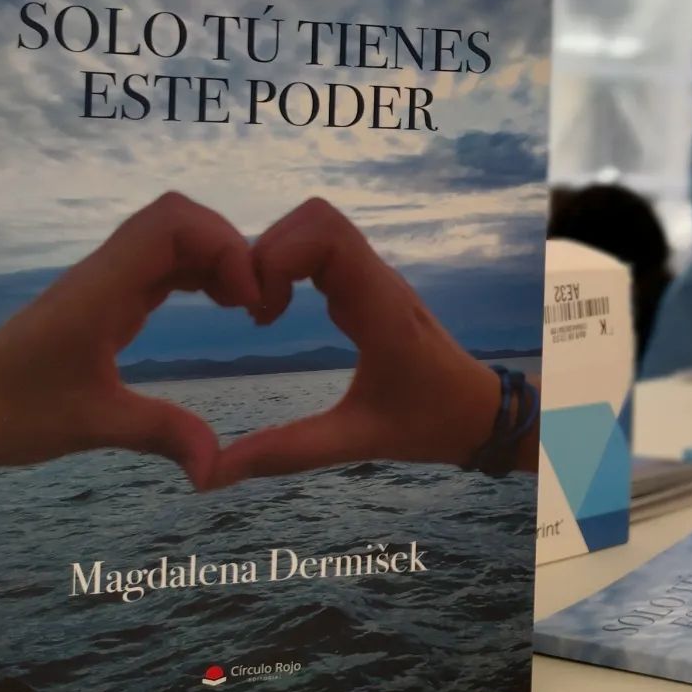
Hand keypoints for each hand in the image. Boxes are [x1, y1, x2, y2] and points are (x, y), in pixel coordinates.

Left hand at [0, 192, 260, 486]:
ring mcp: (105, 279)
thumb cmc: (12, 413)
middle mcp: (105, 273)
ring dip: (217, 258)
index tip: (246, 299)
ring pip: (174, 235)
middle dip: (230, 247)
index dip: (224, 246)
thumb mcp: (91, 426)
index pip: (172, 224)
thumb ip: (160, 434)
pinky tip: (217, 305)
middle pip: (181, 219)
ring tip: (244, 304)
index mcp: (100, 291)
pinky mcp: (107, 293)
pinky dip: (200, 271)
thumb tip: (215, 468)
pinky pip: (164, 259)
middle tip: (254, 300)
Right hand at [209, 199, 507, 486]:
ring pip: (318, 227)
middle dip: (269, 252)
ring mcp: (375, 279)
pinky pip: (323, 249)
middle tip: (256, 310)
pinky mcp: (367, 286)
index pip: (328, 235)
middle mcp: (379, 281)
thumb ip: (287, 453)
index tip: (261, 314)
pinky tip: (277, 314)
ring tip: (264, 313)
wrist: (479, 411)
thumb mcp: (357, 441)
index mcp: (381, 308)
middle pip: (317, 218)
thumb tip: (212, 474)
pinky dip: (289, 266)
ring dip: (277, 256)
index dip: (278, 257)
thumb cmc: (429, 423)